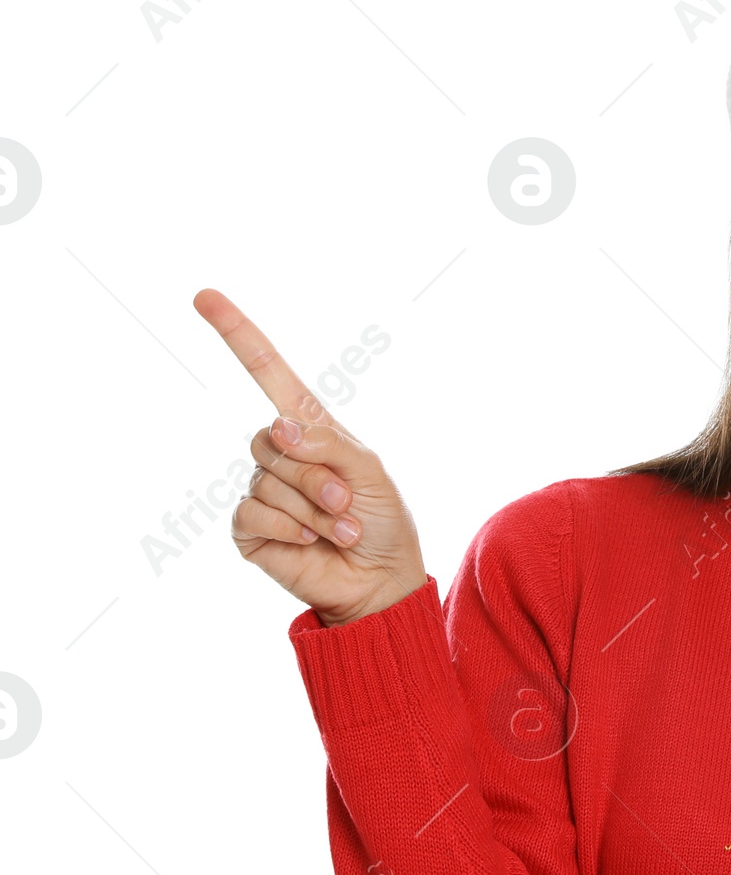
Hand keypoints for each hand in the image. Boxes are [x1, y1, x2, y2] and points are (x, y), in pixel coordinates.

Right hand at [193, 288, 427, 625]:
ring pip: (269, 481)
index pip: (267, 371)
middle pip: (274, 440)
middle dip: (317, 475)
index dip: (237, 333)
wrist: (379, 579)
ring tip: (338, 528)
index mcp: (310, 427)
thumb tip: (278, 428)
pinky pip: (254, 514)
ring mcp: (262, 489)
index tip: (204, 296)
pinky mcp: (249, 528)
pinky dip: (290, 529)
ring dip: (313, 509)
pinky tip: (311, 542)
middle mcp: (280, 452)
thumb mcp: (368, 470)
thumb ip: (326, 443)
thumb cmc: (381, 519)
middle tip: (346, 503)